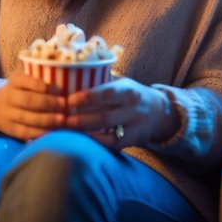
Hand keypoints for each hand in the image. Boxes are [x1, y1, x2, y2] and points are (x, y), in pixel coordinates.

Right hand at [0, 72, 68, 140]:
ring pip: (27, 118)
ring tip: (62, 119)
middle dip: (48, 102)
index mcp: (15, 81)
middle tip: (64, 104)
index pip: (28, 81)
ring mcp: (8, 114)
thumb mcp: (25, 80)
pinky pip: (25, 132)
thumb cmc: (21, 91)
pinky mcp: (10, 129)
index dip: (44, 86)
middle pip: (28, 100)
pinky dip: (39, 132)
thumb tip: (66, 72)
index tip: (60, 90)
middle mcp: (9, 96)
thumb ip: (41, 77)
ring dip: (46, 119)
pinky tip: (52, 131)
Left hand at [64, 77, 178, 149]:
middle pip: (103, 117)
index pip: (106, 93)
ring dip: (85, 134)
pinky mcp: (132, 141)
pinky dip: (96, 143)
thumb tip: (69, 77)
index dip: (86, 98)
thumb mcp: (121, 84)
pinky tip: (81, 141)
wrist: (159, 113)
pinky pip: (111, 144)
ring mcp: (133, 126)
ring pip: (107, 134)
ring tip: (66, 132)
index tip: (68, 101)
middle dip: (80, 120)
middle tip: (62, 120)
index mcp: (127, 90)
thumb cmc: (131, 95)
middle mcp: (132, 108)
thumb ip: (101, 82)